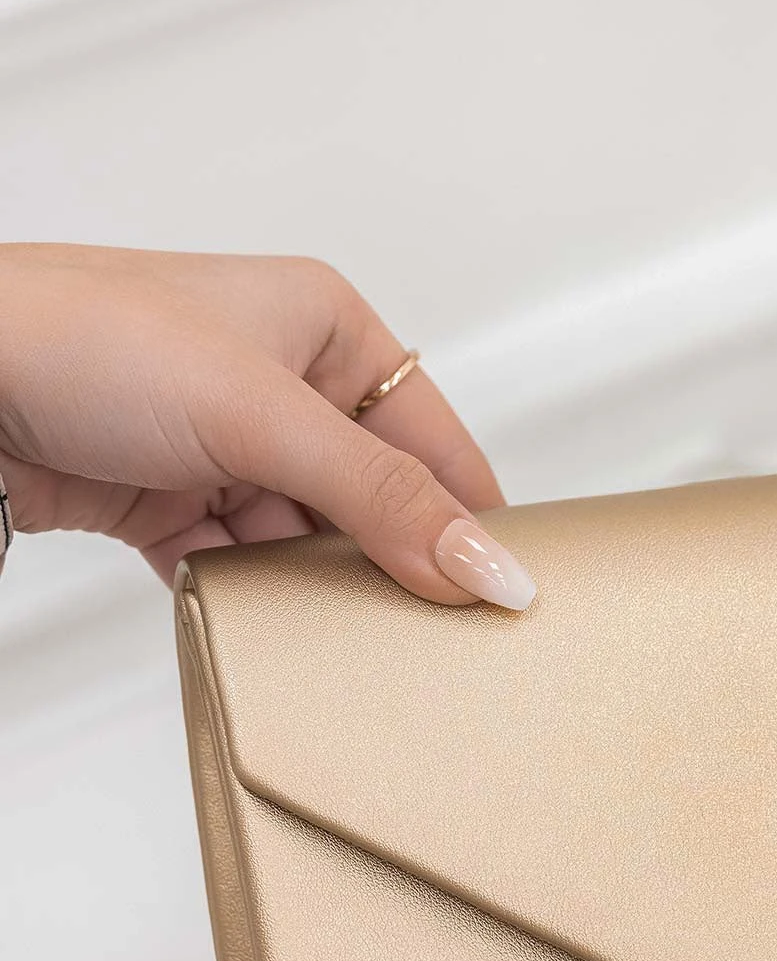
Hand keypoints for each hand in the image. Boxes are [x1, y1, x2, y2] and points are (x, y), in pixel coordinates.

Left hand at [0, 243, 534, 606]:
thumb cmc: (89, 339)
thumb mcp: (263, 417)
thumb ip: (382, 499)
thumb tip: (486, 565)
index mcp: (323, 324)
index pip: (432, 435)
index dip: (469, 513)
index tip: (503, 594)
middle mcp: (278, 379)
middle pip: (369, 497)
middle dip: (386, 561)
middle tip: (424, 633)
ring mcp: (217, 442)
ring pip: (300, 539)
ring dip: (309, 588)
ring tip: (332, 636)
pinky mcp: (162, 498)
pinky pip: (233, 564)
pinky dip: (244, 597)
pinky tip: (253, 622)